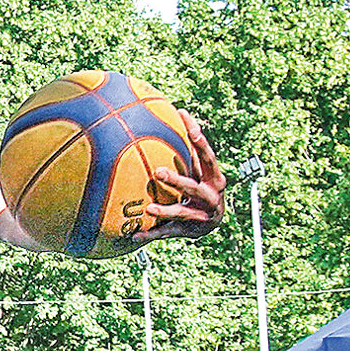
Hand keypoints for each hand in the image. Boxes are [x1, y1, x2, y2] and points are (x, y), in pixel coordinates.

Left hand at [128, 111, 229, 245]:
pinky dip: (152, 233)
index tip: (188, 127)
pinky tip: (135, 235)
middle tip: (158, 171)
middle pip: (194, 187)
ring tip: (149, 208)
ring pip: (182, 212)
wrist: (215, 221)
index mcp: (214, 178)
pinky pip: (167, 232)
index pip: (207, 157)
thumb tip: (173, 115)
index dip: (200, 141)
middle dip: (178, 180)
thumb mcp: (200, 169)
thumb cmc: (202, 185)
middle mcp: (211, 196)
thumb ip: (188, 150)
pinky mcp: (188, 231)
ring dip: (166, 210)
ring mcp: (200, 215)